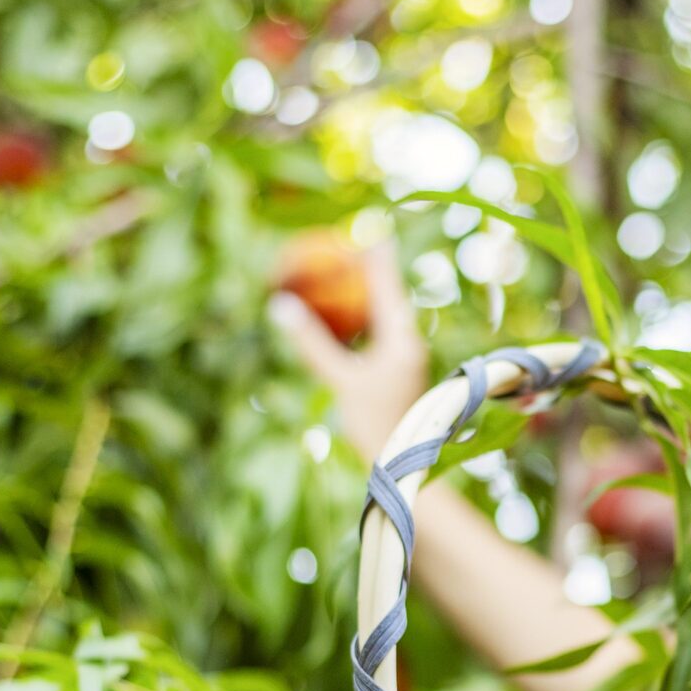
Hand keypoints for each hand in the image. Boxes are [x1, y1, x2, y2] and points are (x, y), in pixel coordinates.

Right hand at [269, 235, 428, 462]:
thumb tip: (281, 307)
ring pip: (387, 317)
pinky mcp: (400, 374)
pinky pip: (381, 336)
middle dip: (375, 272)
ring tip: (354, 273)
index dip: (378, 256)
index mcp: (403, 340)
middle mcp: (410, 345)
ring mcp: (407, 360)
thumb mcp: (340, 380)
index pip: (388, 286)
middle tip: (359, 244)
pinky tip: (350, 319)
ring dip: (370, 295)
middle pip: (390, 297)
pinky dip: (365, 321)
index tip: (371, 228)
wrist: (400, 462)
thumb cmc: (372, 423)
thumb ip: (312, 343)